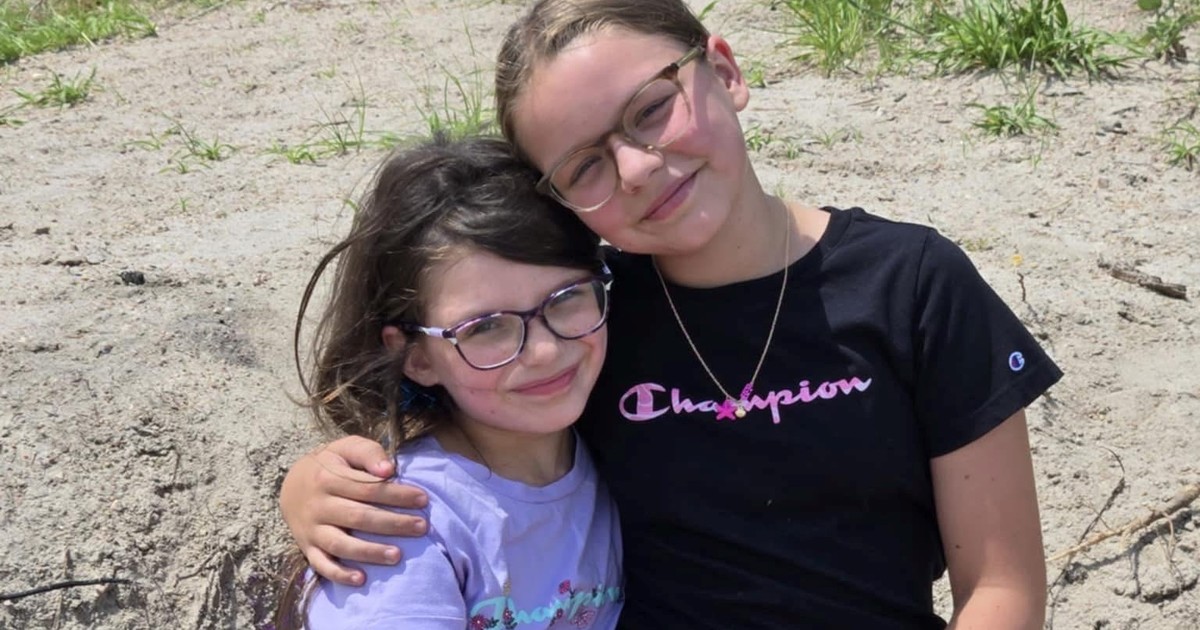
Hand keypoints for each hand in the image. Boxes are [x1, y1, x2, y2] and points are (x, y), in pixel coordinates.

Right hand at [279, 435, 428, 585]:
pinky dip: (339, 574)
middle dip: (392, 523)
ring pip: (341, 544)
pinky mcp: (307, 547)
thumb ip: (368, 453)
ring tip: (397, 555)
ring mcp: (312, 529)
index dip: (396, 495)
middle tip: (421, 527)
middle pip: (359, 517)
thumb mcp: (345, 448)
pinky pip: (321, 564)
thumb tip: (389, 469)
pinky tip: (361, 579)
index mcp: (328, 478)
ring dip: (370, 552)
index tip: (423, 499)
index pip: (368, 488)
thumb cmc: (329, 465)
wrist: (291, 485)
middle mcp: (318, 505)